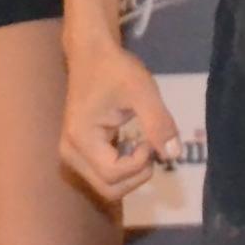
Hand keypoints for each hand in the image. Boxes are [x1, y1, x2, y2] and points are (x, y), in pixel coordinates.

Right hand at [61, 42, 178, 200]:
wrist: (92, 55)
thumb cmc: (116, 70)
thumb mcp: (144, 92)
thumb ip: (159, 124)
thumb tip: (174, 155)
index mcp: (81, 140)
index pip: (113, 175)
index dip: (140, 163)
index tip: (150, 139)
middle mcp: (70, 153)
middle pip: (108, 188)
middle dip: (137, 175)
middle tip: (151, 147)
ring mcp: (72, 155)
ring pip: (106, 185)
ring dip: (131, 173)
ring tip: (143, 144)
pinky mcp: (80, 153)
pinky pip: (103, 174)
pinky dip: (124, 168)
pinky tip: (134, 145)